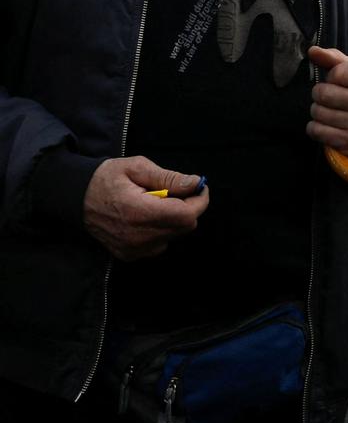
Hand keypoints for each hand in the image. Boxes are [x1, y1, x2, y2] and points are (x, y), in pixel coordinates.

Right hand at [82, 157, 208, 260]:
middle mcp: (137, 236)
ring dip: (174, 219)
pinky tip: (146, 217)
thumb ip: (168, 177)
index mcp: (139, 212)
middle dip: (188, 208)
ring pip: (173, 236)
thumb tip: (195, 184)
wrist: (74, 198)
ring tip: (155, 203)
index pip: (187, 216)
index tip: (197, 187)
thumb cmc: (106, 178)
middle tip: (175, 192)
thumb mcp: (136, 167)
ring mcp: (132, 249)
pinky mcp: (128, 255)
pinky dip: (161, 230)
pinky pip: (159, 244)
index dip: (199, 200)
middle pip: (184, 227)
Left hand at [306, 45, 347, 157]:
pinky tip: (329, 126)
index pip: (338, 72)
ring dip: (318, 111)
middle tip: (331, 98)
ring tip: (331, 112)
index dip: (333, 76)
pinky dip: (316, 128)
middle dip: (321, 94)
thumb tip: (312, 50)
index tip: (342, 82)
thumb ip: (333, 60)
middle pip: (325, 92)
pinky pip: (315, 130)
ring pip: (318, 111)